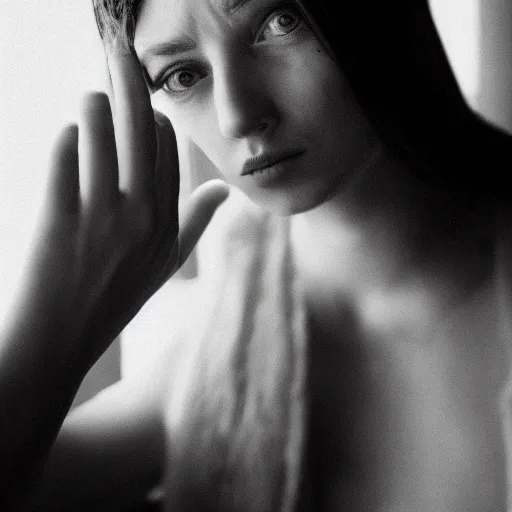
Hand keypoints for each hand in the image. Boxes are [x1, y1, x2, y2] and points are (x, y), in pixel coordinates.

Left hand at [17, 44, 228, 369]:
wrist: (59, 339)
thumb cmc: (114, 298)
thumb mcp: (168, 265)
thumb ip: (198, 222)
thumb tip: (223, 189)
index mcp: (169, 222)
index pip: (166, 144)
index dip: (150, 116)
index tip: (139, 107)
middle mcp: (142, 215)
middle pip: (139, 122)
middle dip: (127, 78)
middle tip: (116, 53)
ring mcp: (101, 215)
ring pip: (100, 125)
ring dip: (93, 103)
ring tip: (91, 103)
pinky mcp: (58, 216)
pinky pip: (65, 150)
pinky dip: (67, 136)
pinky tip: (70, 140)